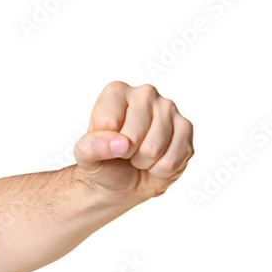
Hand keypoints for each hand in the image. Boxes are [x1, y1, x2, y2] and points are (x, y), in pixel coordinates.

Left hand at [73, 81, 194, 199]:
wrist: (124, 179)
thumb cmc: (104, 162)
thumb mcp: (85, 157)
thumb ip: (90, 147)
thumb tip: (120, 144)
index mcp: (116, 92)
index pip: (109, 122)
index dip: (105, 143)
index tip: (106, 142)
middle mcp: (145, 93)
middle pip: (133, 136)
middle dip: (126, 154)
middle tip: (125, 153)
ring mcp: (169, 108)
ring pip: (153, 149)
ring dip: (143, 163)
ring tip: (139, 156)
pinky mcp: (186, 128)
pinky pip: (171, 160)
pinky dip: (159, 170)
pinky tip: (156, 161)